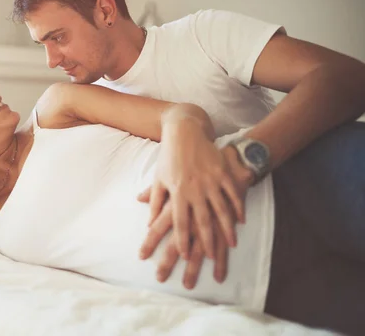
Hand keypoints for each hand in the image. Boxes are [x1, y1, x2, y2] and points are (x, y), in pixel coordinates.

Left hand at [150, 122, 244, 259]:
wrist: (186, 131)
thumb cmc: (169, 157)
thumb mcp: (159, 178)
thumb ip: (154, 201)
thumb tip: (148, 223)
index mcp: (176, 191)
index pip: (179, 221)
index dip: (181, 239)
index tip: (184, 255)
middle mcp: (194, 188)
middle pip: (201, 219)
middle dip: (206, 240)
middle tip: (209, 258)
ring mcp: (210, 180)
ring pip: (220, 210)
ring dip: (226, 229)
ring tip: (230, 244)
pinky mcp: (222, 173)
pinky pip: (232, 194)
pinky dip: (237, 208)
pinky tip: (241, 221)